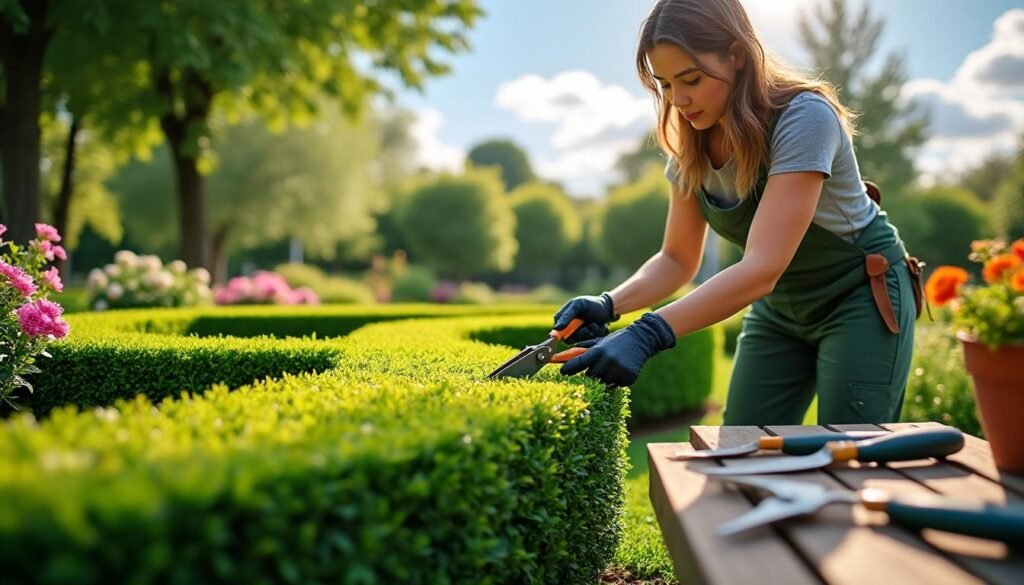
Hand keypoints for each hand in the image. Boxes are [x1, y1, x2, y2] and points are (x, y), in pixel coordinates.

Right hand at [552, 292, 618, 342]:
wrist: (606, 308)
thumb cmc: (590, 304)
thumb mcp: (577, 305)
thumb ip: (566, 315)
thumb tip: (556, 328)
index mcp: (561, 319)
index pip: (556, 332)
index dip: (561, 336)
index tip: (570, 334)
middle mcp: (567, 328)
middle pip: (568, 339)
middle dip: (580, 334)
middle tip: (588, 328)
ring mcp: (576, 334)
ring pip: (578, 341)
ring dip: (588, 333)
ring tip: (594, 324)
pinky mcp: (586, 339)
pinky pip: (587, 342)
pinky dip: (594, 335)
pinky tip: (597, 327)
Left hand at [560, 312, 675, 386]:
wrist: (641, 339)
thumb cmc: (616, 341)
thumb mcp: (600, 341)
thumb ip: (584, 348)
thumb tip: (564, 354)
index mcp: (599, 351)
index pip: (579, 363)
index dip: (569, 369)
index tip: (562, 372)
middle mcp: (608, 361)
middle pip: (590, 376)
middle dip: (592, 373)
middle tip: (598, 366)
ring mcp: (619, 371)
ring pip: (603, 383)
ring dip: (604, 377)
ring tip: (612, 366)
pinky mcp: (628, 378)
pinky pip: (616, 385)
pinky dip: (616, 380)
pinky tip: (621, 369)